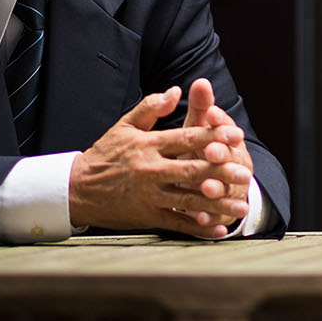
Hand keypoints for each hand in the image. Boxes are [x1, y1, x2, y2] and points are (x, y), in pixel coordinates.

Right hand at [68, 85, 251, 237]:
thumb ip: (151, 106)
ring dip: (217, 204)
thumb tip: (177, 91)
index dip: (213, 136)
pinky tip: (218, 229)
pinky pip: (177, 223)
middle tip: (244, 174)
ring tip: (240, 206)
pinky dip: (198, 228)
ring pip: (189, 200)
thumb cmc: (104, 154)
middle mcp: (150, 170)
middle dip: (221, 172)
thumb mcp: (125, 126)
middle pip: (192, 170)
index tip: (236, 135)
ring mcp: (149, 196)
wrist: (77, 189)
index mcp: (148, 145)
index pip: (186, 138)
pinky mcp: (146, 216)